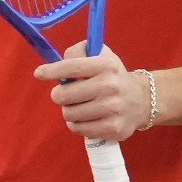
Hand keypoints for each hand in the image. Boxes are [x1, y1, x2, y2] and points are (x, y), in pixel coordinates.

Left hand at [34, 41, 152, 142]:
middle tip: (66, 94)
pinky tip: (86, 118)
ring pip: (69, 114)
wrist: (142, 100)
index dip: (52, 71)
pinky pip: (79, 129)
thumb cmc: (112, 76)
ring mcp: (113, 109)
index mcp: (106, 65)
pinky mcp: (113, 128)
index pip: (72, 67)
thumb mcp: (101, 55)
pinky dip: (77, 124)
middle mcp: (110, 86)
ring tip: (79, 106)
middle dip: (60, 95)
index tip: (39, 73)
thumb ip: (79, 52)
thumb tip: (57, 63)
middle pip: (64, 95)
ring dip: (69, 110)